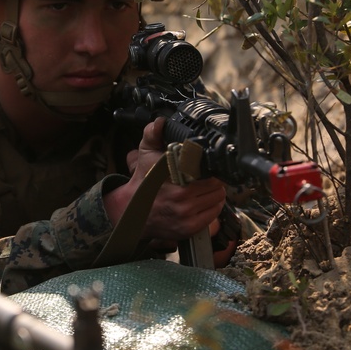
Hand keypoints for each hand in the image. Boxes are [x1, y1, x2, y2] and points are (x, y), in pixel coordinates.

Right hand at [105, 117, 226, 242]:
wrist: (132, 211)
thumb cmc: (143, 182)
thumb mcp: (145, 155)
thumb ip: (152, 135)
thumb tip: (160, 122)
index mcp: (172, 176)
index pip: (206, 169)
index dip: (207, 166)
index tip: (204, 166)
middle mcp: (180, 196)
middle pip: (215, 183)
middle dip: (211, 179)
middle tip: (202, 178)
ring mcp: (185, 214)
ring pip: (217, 197)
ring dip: (214, 192)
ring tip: (201, 189)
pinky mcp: (189, 227)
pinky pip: (214, 213)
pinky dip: (212, 206)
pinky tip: (201, 202)